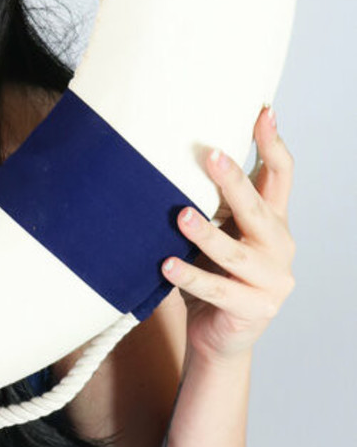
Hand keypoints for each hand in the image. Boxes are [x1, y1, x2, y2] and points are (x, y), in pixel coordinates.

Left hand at [162, 106, 294, 362]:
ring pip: (236, 252)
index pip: (280, 174)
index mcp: (272, 220)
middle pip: (258, 207)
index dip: (273, 143)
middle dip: (233, 180)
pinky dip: (190, 276)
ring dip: (207, 234)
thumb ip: (211, 202)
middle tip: (210, 154)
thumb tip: (175, 151)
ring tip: (181, 217)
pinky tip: (167, 264)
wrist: (218, 335)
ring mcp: (272, 280)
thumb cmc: (213, 273)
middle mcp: (278, 246)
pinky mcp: (254, 309)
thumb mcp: (218, 231)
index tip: (263, 111)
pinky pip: (217, 289)